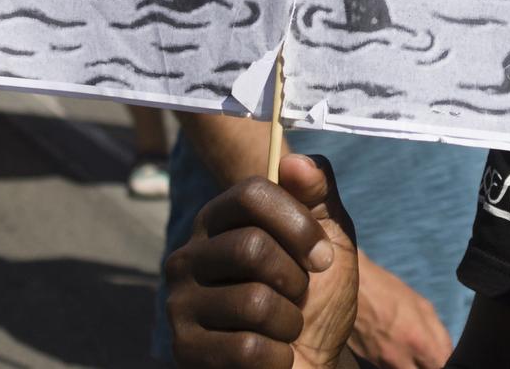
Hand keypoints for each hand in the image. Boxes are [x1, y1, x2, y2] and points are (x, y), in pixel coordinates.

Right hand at [166, 154, 359, 368]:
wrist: (311, 361)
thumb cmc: (317, 297)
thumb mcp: (331, 240)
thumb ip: (319, 194)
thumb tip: (295, 160)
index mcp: (219, 220)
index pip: (252, 193)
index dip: (298, 224)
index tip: (322, 256)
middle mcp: (188, 255)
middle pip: (250, 247)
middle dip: (296, 278)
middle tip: (300, 296)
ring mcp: (178, 303)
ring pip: (253, 302)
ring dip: (290, 322)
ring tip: (285, 328)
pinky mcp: (183, 348)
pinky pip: (245, 348)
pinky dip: (277, 356)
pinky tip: (272, 356)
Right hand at [347, 258, 453, 368]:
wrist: (350, 289)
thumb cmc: (388, 292)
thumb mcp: (423, 306)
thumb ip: (438, 334)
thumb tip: (447, 352)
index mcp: (418, 341)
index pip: (441, 365)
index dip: (444, 361)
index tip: (440, 354)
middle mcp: (399, 358)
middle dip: (427, 365)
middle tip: (426, 353)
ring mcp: (381, 362)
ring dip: (410, 364)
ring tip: (407, 346)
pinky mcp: (367, 361)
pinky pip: (386, 368)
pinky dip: (393, 362)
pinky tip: (392, 345)